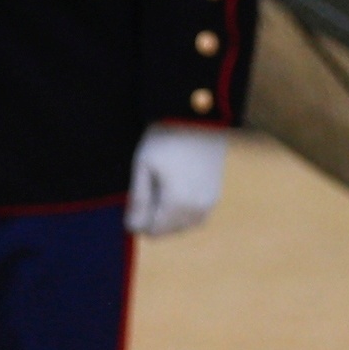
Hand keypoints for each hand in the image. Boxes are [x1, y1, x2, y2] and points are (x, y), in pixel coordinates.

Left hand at [126, 123, 227, 238]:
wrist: (199, 118)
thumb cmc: (165, 139)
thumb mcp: (143, 167)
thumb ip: (139, 201)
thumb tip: (133, 228)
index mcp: (177, 205)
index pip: (150, 231)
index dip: (138, 216)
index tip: (138, 191)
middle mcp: (196, 211)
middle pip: (165, 231)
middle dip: (153, 215)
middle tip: (153, 182)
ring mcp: (208, 205)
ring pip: (180, 226)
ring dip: (168, 213)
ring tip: (166, 181)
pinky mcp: (215, 197)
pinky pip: (194, 217)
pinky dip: (183, 208)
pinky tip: (178, 184)